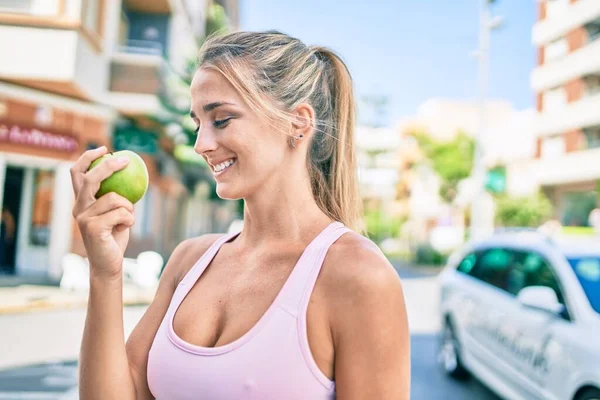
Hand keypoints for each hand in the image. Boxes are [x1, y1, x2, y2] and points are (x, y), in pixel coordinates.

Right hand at [70, 146, 134, 278]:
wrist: (108, 264)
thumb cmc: (114, 237)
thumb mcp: (117, 213)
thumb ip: (117, 197)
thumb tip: (132, 174)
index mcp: (82, 202)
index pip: (77, 173)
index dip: (88, 157)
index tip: (105, 149)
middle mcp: (78, 208)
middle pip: (91, 178)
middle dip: (108, 166)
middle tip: (125, 161)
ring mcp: (84, 218)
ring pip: (114, 198)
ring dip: (129, 207)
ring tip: (128, 219)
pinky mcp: (92, 227)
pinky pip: (121, 213)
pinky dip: (129, 219)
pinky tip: (125, 227)